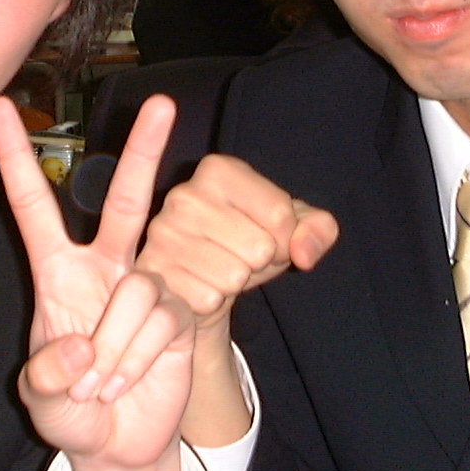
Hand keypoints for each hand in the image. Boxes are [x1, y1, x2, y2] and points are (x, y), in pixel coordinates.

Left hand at [0, 95, 194, 470]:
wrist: (120, 445)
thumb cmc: (71, 413)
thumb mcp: (41, 401)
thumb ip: (48, 377)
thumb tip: (82, 347)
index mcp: (58, 272)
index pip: (32, 205)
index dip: (14, 158)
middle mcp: (105, 267)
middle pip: (126, 199)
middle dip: (145, 150)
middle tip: (162, 101)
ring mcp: (146, 287)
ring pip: (138, 288)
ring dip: (116, 347)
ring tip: (103, 383)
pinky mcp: (180, 313)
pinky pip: (160, 320)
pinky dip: (137, 357)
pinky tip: (129, 379)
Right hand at [137, 152, 337, 444]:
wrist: (206, 278)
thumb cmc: (252, 242)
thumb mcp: (295, 228)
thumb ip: (318, 229)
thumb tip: (304, 252)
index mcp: (218, 169)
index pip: (281, 215)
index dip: (286, 236)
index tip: (267, 232)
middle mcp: (183, 195)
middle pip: (260, 247)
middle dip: (262, 261)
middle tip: (241, 254)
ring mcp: (160, 235)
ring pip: (235, 276)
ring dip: (238, 282)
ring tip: (223, 268)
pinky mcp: (151, 273)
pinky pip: (208, 299)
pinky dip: (214, 301)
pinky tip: (203, 285)